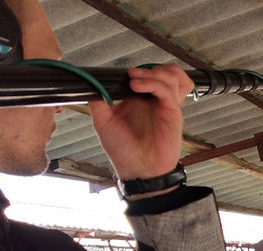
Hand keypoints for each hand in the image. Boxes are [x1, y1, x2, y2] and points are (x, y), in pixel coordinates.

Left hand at [88, 64, 192, 179]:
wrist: (137, 170)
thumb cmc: (123, 151)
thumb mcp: (103, 123)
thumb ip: (98, 102)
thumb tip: (90, 83)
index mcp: (140, 101)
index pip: (148, 75)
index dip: (139, 70)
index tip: (124, 74)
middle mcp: (155, 101)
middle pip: (165, 71)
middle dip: (148, 69)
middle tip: (131, 76)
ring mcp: (165, 106)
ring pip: (172, 76)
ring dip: (155, 73)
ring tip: (136, 81)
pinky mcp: (172, 113)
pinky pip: (169, 90)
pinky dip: (154, 83)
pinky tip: (138, 87)